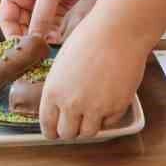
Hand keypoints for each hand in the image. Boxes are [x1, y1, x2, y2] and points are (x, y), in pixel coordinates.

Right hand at [0, 0, 102, 42]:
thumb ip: (41, 17)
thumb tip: (34, 41)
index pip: (6, 18)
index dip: (12, 34)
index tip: (21, 49)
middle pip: (21, 25)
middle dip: (28, 37)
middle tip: (37, 51)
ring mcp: (41, 1)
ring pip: (37, 27)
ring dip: (42, 37)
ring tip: (48, 46)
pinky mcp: (57, 4)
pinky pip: (51, 24)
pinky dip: (53, 32)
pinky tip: (57, 38)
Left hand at [38, 15, 150, 139]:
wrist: (118, 31)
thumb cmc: (90, 39)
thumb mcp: (62, 63)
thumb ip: (60, 88)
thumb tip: (61, 105)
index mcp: (53, 92)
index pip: (48, 126)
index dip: (52, 131)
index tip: (56, 131)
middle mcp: (72, 104)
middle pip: (67, 134)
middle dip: (70, 129)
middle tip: (76, 121)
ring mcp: (96, 108)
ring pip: (88, 133)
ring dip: (89, 125)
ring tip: (92, 113)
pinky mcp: (117, 107)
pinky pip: (109, 123)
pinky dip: (107, 116)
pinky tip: (108, 100)